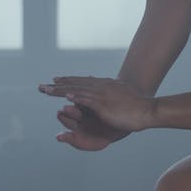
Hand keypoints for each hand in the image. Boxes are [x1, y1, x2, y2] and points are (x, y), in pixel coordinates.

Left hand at [38, 77, 156, 137]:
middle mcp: (101, 87)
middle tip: (42, 86)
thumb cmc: (138, 106)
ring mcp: (102, 95)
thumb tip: (111, 90)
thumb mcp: (123, 96)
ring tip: (46, 90)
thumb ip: (114, 93)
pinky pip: (86, 100)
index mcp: (104, 86)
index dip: (68, 81)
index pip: (82, 81)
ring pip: (76, 91)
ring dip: (60, 91)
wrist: (148, 110)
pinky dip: (75, 97)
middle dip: (57, 85)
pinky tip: (65, 97)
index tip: (55, 80)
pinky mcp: (104, 105)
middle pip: (75, 84)